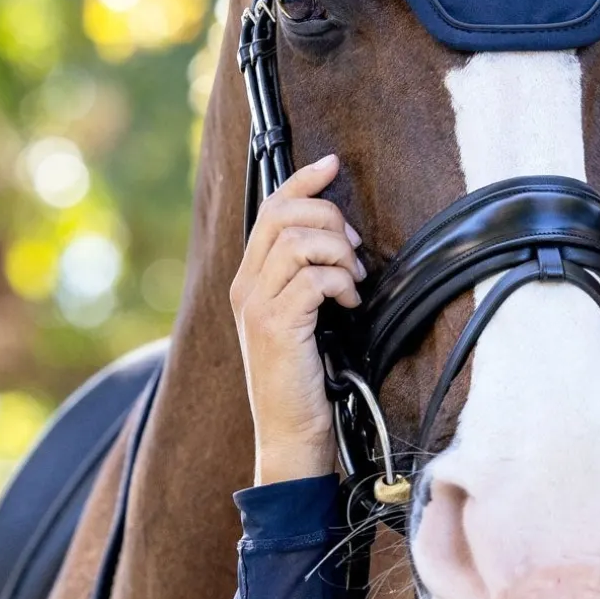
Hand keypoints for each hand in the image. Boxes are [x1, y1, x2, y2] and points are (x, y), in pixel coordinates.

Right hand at [229, 153, 365, 483]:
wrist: (291, 434)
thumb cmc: (306, 381)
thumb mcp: (305, 321)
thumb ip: (308, 280)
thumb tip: (342, 239)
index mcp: (249, 280)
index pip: (269, 208)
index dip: (303, 180)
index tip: (333, 164)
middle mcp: (245, 286)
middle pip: (283, 214)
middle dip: (329, 218)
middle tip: (354, 250)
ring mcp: (257, 304)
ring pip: (298, 240)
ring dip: (339, 253)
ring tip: (353, 283)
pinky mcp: (276, 324)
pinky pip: (312, 277)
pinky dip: (340, 282)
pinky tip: (349, 304)